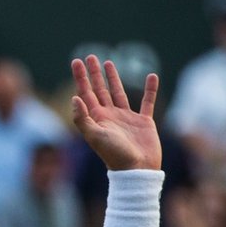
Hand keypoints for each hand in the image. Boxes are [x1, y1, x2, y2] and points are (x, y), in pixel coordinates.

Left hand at [71, 55, 160, 170]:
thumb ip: (82, 118)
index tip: (76, 62)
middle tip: (89, 56)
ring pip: (118, 92)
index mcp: (96, 118)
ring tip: (109, 62)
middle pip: (99, 89)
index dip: (80, 78)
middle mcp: (109, 116)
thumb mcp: (94, 136)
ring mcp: (126, 118)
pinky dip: (150, 89)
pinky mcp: (143, 121)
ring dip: (113, 77)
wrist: (136, 169)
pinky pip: (147, 101)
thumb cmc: (114, 155)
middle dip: (93, 74)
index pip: (86, 93)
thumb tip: (74, 98)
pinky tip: (151, 76)